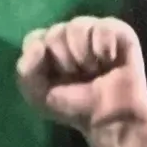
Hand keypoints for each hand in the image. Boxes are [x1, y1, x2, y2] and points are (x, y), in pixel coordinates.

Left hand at [16, 16, 146, 139]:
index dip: (40, 59)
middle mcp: (70, 36)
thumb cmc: (75, 108)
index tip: (53, 77)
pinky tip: (109, 61)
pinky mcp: (119, 32)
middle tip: (79, 77)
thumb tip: (39, 45)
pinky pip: (103, 27)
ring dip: (83, 55)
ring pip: (77, 26)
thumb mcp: (39, 97)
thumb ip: (26, 71)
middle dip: (64, 60)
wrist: (110, 119)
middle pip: (55, 32)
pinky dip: (103, 47)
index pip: (35, 38)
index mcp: (49, 48)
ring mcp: (94, 31)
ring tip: (95, 71)